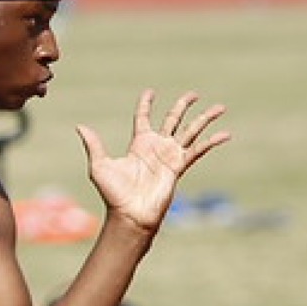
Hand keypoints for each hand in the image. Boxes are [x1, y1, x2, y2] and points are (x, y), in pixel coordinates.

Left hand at [76, 91, 229, 233]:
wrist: (130, 214)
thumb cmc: (114, 194)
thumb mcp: (100, 165)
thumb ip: (94, 145)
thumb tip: (80, 126)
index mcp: (139, 143)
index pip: (144, 117)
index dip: (147, 104)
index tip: (151, 91)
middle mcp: (157, 147)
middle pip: (173, 119)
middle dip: (183, 105)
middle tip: (194, 93)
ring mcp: (170, 156)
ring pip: (191, 131)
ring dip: (205, 119)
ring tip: (220, 107)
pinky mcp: (180, 166)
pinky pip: (199, 150)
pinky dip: (212, 141)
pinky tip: (226, 133)